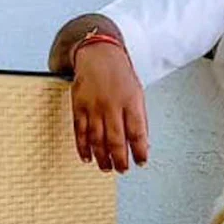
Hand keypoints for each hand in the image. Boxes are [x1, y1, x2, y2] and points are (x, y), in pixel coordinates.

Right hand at [70, 44, 148, 172]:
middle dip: (120, 159)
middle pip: (116, 139)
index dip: (140, 150)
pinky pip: (80, 131)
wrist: (98, 54)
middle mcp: (112, 105)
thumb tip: (144, 144)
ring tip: (107, 168)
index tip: (141, 162)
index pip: (137, 132)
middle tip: (122, 170)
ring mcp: (94, 106)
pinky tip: (87, 157)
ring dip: (102, 157)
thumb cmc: (121, 75)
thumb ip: (140, 118)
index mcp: (131, 101)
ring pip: (97, 138)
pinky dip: (83, 147)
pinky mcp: (79, 106)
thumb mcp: (138, 93)